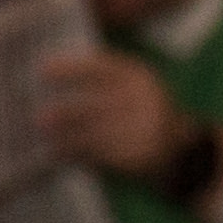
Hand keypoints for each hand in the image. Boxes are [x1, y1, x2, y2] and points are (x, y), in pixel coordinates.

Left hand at [32, 48, 189, 181]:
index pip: (101, 68)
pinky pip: (100, 154)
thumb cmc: (145, 116)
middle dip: (65, 114)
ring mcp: (143, 129)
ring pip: (94, 134)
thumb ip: (102, 82)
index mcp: (139, 77)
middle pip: (95, 106)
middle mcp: (143, 100)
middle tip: (37, 119)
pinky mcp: (139, 155)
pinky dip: (76, 155)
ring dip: (66, 138)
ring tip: (46, 139)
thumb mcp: (134, 90)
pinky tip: (58, 155)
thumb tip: (48, 75)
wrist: (184, 152)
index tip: (43, 70)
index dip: (70, 68)